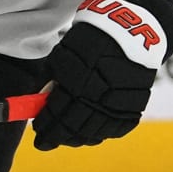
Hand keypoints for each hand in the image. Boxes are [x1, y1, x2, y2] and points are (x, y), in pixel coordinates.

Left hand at [33, 0, 172, 149]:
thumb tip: (39, 105)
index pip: (56, 114)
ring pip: (95, 132)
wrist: (133, 30)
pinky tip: (90, 134)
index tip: (38, 133)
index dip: (45, 127)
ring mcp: (119, 103)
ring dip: (78, 139)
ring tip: (67, 139)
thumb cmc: (92, 38)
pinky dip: (101, 134)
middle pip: (74, 128)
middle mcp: (99, 95)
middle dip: (57, 137)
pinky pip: (116, 129)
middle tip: (47, 141)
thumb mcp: (64, 53)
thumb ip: (51, 80)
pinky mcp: (135, 106)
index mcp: (77, 81)